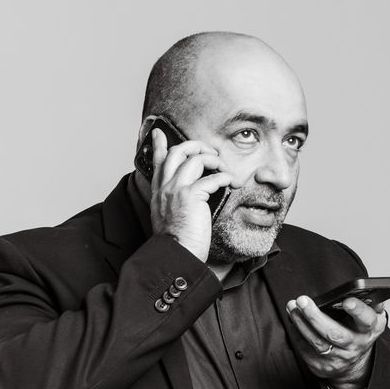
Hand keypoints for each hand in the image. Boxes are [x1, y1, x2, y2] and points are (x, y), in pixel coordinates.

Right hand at [149, 128, 232, 261]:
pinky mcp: (190, 196)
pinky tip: (230, 182)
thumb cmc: (178, 243)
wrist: (176, 255)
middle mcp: (166, 187)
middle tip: (210, 151)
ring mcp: (176, 189)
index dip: (159, 145)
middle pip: (178, 152)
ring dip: (213, 159)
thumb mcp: (170, 218)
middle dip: (196, 146)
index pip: (158, 162)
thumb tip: (190, 197)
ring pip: (195, 158)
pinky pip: (211, 178)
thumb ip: (175, 203)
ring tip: (224, 168)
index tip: (158, 133)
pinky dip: (224, 177)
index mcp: (160, 193)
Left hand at [285, 295, 386, 388]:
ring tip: (292, 308)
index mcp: (369, 329)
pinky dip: (297, 334)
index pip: (366, 320)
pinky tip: (294, 322)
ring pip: (317, 342)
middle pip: (334, 333)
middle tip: (302, 301)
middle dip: (315, 316)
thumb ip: (369, 302)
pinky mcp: (322, 365)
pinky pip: (306, 350)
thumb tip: (362, 289)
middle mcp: (355, 345)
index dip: (358, 310)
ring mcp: (338, 358)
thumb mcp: (371, 316)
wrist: (353, 362)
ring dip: (301, 323)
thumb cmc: (359, 331)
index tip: (346, 301)